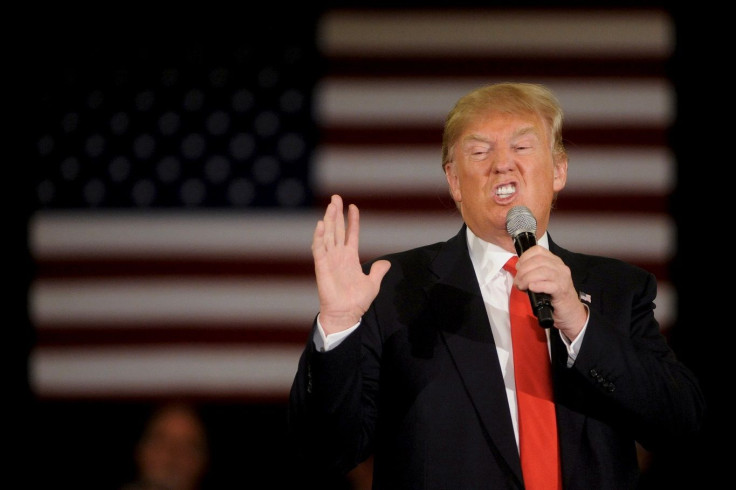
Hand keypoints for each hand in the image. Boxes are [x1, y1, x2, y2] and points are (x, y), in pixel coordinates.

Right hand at [312, 195, 390, 333]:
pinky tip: (320, 225)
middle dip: (336, 214)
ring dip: (329, 220)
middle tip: (336, 197)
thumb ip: (378, 271)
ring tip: (331, 205)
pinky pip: (319, 249)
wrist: (346, 314)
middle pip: (337, 230)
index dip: (352, 220)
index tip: (353, 207)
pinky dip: (319, 237)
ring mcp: (330, 260)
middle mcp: (338, 256)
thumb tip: (386, 263)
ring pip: (328, 235)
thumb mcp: (372, 283)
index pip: (351, 234)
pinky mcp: (322, 267)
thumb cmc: (357, 301)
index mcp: (350, 257)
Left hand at [512, 245, 586, 339]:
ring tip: (522, 286)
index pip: (538, 250)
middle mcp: (560, 267)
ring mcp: (562, 278)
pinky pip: (549, 285)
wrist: (570, 312)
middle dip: (523, 270)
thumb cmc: (553, 295)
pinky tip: (531, 288)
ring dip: (527, 278)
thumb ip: (533, 273)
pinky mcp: (562, 291)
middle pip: (538, 261)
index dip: (524, 257)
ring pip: (542, 271)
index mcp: (554, 261)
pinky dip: (537, 285)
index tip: (518, 267)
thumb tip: (518, 273)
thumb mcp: (543, 280)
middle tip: (518, 281)